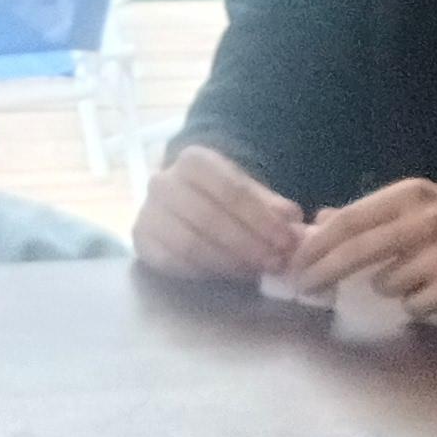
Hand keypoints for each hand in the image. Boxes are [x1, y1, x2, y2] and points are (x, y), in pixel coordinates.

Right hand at [132, 145, 303, 281]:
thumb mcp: (250, 192)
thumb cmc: (223, 196)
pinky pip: (173, 263)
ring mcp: (147, 212)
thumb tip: (294, 223)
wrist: (183, 198)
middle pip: (210, 218)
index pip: (231, 190)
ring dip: (228, 262)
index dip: (262, 219)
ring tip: (256, 272)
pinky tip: (229, 275)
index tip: (287, 242)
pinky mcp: (141, 242)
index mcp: (193, 160)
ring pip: (190, 244)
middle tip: (275, 263)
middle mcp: (163, 182)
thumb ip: (272, 207)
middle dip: (247, 244)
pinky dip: (205, 272)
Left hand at [281, 180, 436, 317]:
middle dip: (322, 272)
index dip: (316, 244)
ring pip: (383, 284)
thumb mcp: (420, 206)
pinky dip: (418, 304)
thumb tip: (319, 223)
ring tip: (422, 276)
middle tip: (303, 288)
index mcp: (410, 195)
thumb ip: (372, 215)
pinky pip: (411, 306)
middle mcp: (423, 220)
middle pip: (355, 251)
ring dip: (391, 287)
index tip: (294, 262)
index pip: (348, 219)